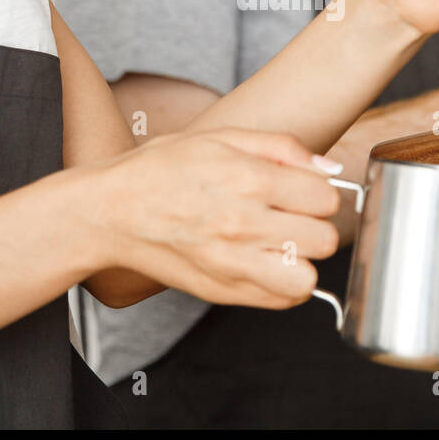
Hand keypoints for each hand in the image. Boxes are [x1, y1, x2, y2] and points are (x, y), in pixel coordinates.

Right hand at [78, 128, 340, 308]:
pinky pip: (281, 301)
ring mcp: (231, 263)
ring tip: (283, 244)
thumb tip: (329, 168)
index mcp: (247, 179)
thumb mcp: (221, 138)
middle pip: (324, 239)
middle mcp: (242, 224)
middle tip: (293, 217)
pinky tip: (266, 262)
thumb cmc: (161, 170)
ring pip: (307, 278)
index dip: (319, 192)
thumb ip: (282, 148)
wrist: (109, 212)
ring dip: (303, 260)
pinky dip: (283, 284)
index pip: (326, 198)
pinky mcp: (221, 291)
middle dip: (316, 225)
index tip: (303, 192)